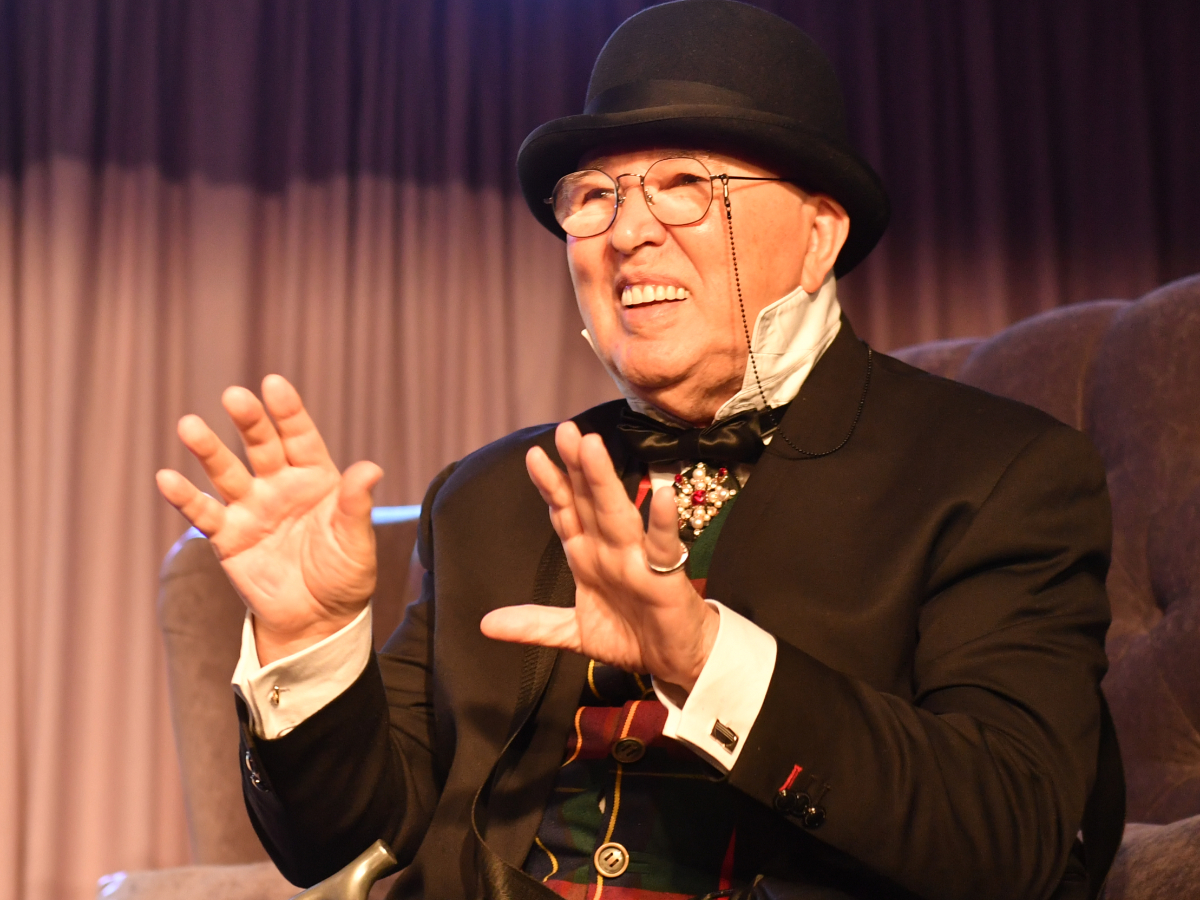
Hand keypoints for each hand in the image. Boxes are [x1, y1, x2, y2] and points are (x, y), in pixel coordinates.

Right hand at [156, 375, 381, 663]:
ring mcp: (251, 508)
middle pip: (261, 445)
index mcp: (316, 478)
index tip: (274, 384)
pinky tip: (167, 478)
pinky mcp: (228, 537)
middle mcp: (280, 485)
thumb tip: (370, 469)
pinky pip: (204, 513)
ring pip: (226, 472)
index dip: (288, 412)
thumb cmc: (344, 574)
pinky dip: (185, 497)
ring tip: (189, 425)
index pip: (300, 437)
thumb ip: (355, 506)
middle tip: (234, 396)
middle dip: (249, 421)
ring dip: (208, 450)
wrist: (318, 619)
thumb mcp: (356, 541)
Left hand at [480, 421, 718, 691]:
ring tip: (593, 446)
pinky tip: (662, 495)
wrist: (677, 661)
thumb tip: (485, 624)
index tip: (534, 455)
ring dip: (604, 481)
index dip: (550, 485)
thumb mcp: (575, 632)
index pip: (566, 513)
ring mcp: (638, 559)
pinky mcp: (666, 576)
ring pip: (617, 514)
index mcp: (587, 556)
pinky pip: (663, 546)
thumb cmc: (632, 635)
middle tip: (565, 431)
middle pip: (589, 501)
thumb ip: (535, 624)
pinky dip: (662, 522)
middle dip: (576, 467)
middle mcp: (610, 549)